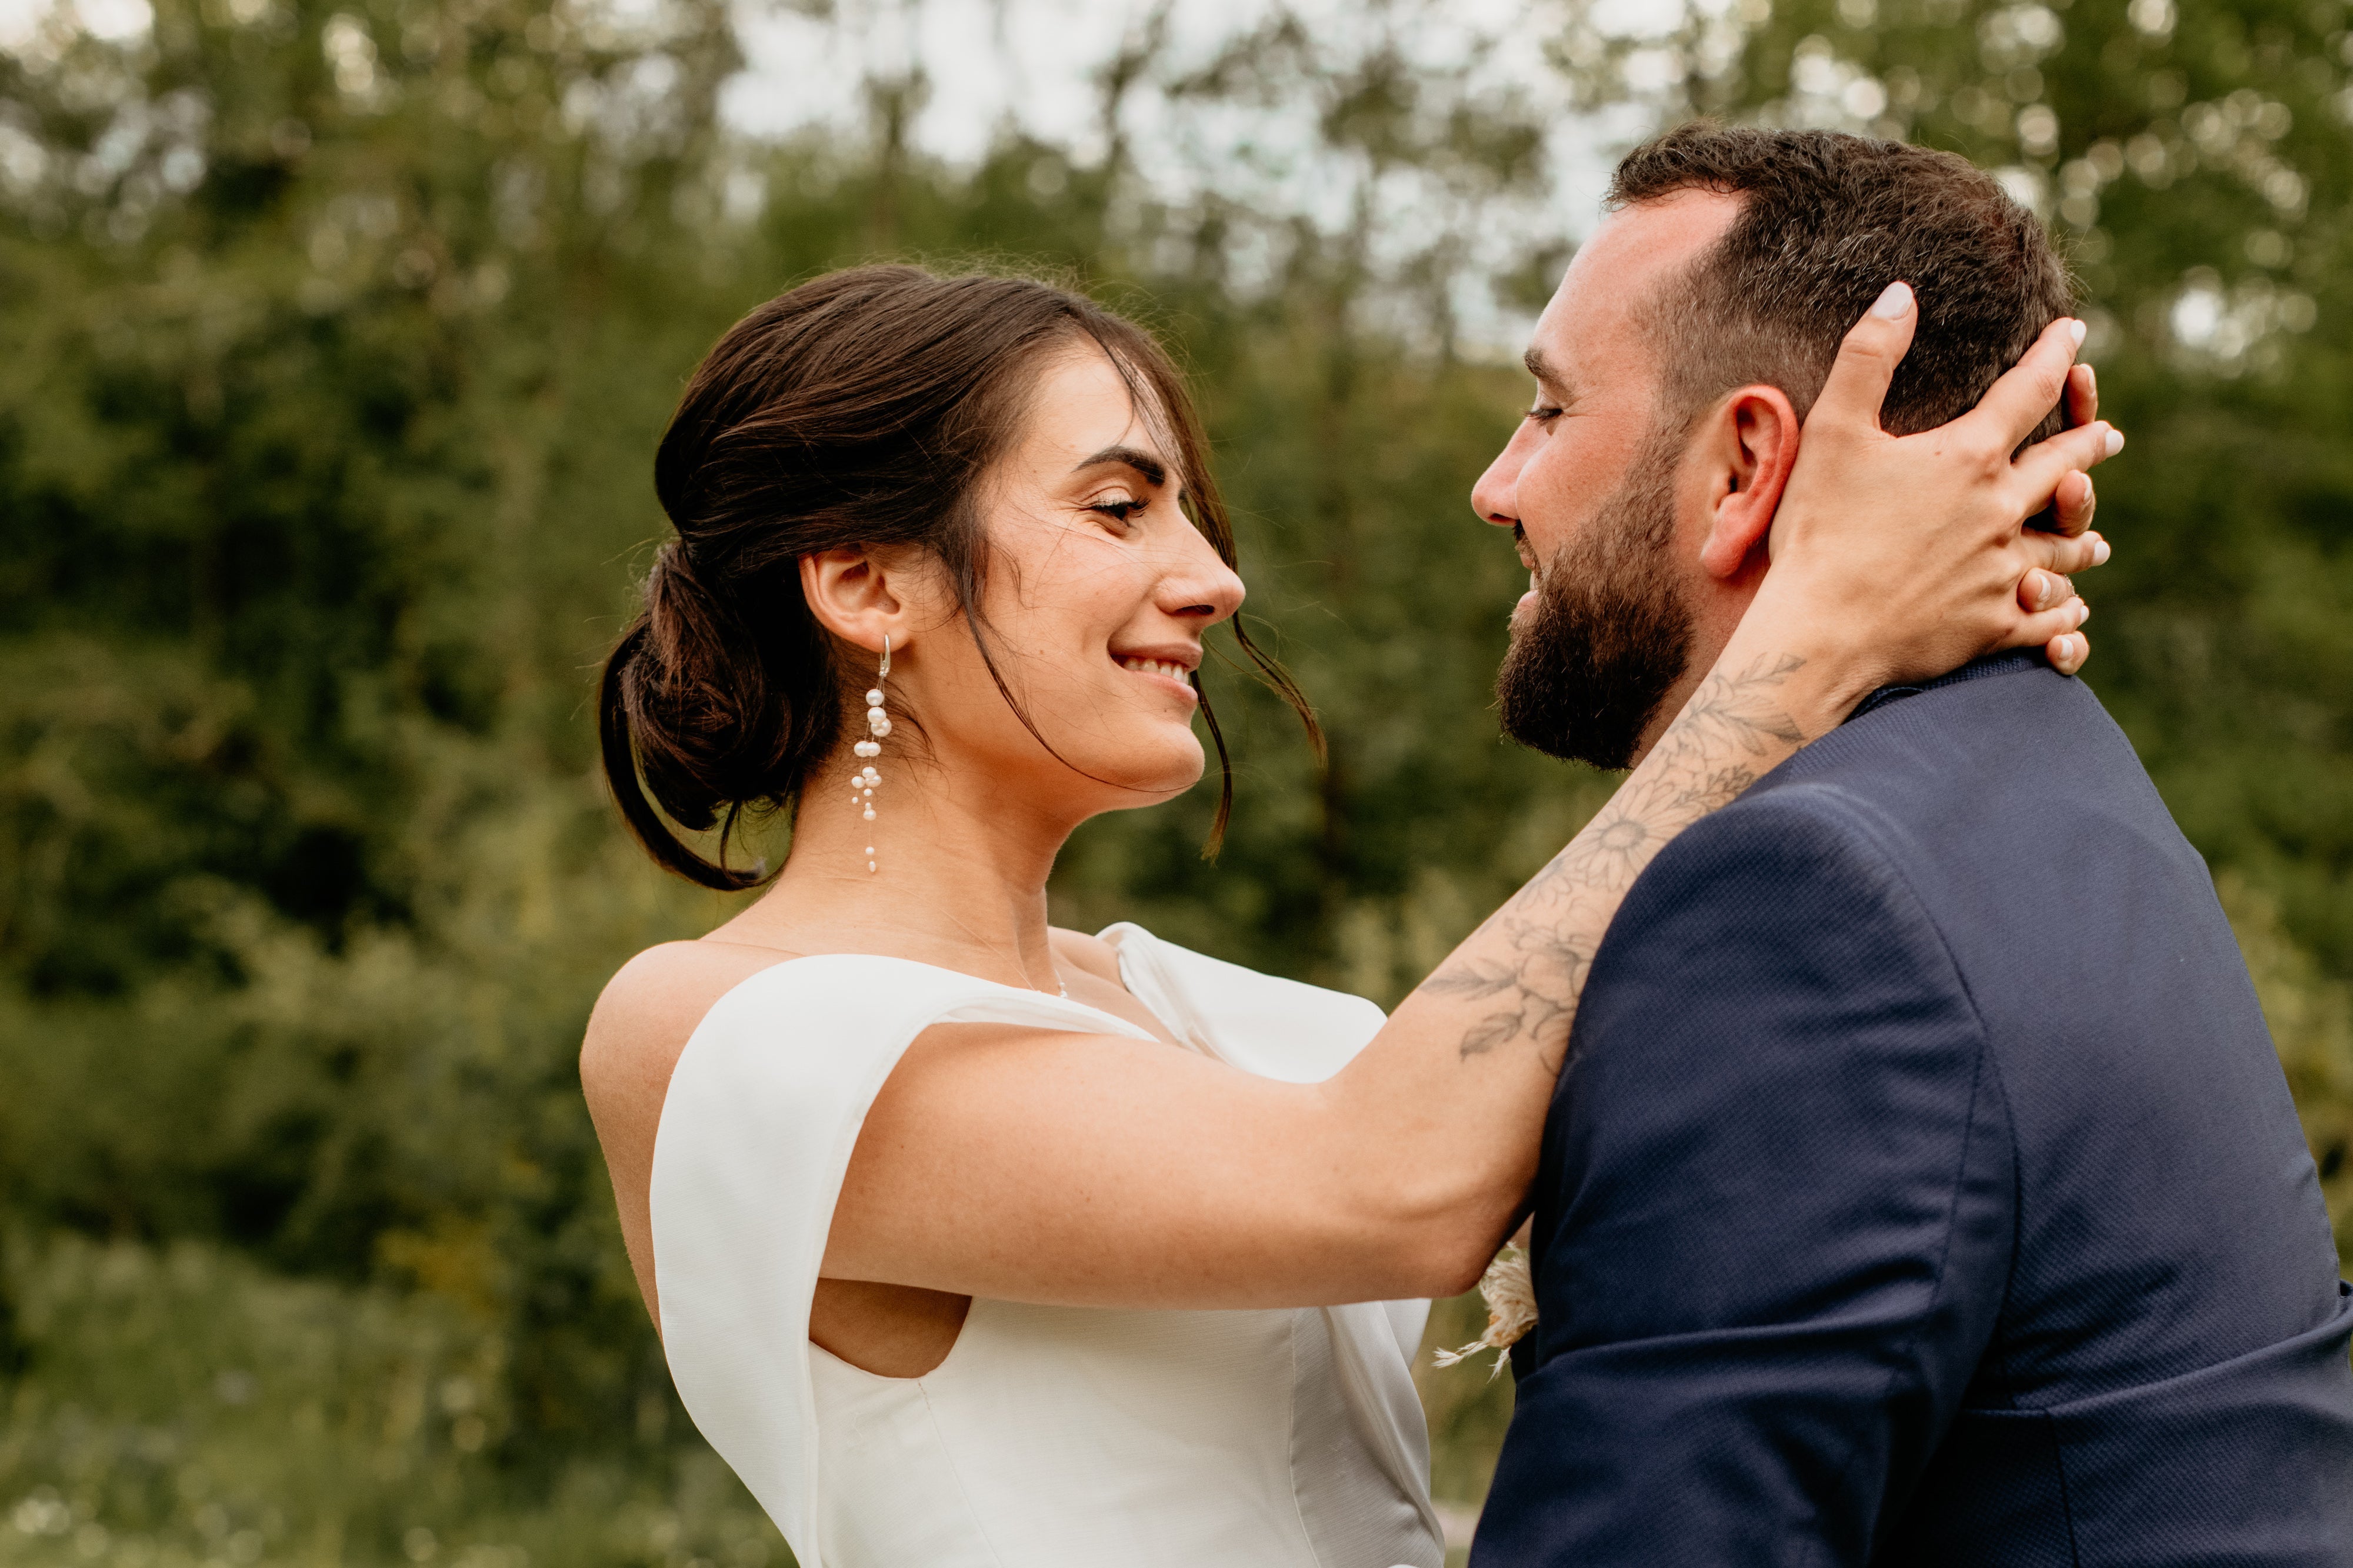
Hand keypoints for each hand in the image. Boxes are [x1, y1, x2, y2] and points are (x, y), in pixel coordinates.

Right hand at [1754, 280, 2121, 714]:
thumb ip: (1868, 356)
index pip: (2028, 390)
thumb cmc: (1819, 530)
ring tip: (2093, 534)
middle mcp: (2001, 510)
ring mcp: (2004, 571)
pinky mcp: (1995, 625)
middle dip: (2090, 446)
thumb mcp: (1832, 431)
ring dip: (2081, 533)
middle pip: (2065, 466)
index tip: (2075, 332)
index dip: (2054, 354)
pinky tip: (2071, 611)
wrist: (1820, 633)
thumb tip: (1901, 292)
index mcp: (1968, 457)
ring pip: (2064, 547)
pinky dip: (2064, 613)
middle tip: (2108, 437)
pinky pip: (2048, 618)